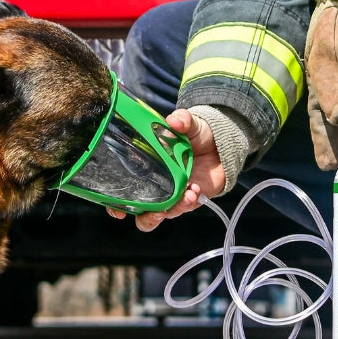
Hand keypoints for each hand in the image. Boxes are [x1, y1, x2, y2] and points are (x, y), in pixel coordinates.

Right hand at [106, 108, 224, 231]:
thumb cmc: (196, 134)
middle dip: (146, 218)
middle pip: (142, 212)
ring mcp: (173, 194)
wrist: (220, 144)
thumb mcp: (188, 124)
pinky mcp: (190, 199)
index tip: (117, 209)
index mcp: (146, 167)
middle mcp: (156, 185)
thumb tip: (174, 121)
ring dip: (173, 209)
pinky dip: (189, 202)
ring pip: (165, 215)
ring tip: (185, 195)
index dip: (116, 203)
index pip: (124, 188)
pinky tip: (195, 189)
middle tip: (155, 213)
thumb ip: (181, 120)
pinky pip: (185, 208)